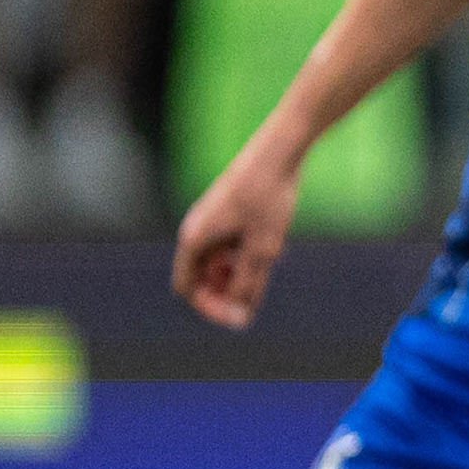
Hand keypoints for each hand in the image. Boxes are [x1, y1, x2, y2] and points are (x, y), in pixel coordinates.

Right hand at [172, 146, 301, 328]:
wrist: (281, 150)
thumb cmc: (269, 197)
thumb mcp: (262, 249)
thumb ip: (248, 284)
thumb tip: (241, 318)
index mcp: (194, 239)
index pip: (187, 288)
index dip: (211, 306)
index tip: (242, 313)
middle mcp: (197, 230)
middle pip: (204, 276)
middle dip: (230, 288)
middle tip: (261, 282)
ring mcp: (212, 221)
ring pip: (221, 261)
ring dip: (244, 270)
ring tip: (270, 257)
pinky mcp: (229, 213)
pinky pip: (232, 245)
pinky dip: (250, 254)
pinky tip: (275, 246)